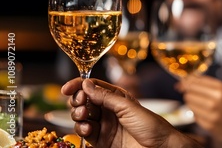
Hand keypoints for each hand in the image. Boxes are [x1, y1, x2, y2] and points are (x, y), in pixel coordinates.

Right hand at [61, 78, 200, 147]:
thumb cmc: (151, 125)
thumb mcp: (128, 107)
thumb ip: (106, 97)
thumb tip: (86, 84)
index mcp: (116, 97)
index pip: (93, 87)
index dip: (79, 85)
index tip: (67, 89)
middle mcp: (108, 110)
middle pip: (84, 101)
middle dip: (77, 101)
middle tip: (80, 104)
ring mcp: (104, 125)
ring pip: (82, 117)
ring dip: (78, 115)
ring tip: (83, 116)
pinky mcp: (101, 140)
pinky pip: (85, 133)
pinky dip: (81, 129)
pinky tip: (86, 129)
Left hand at [179, 76, 221, 146]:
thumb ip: (208, 84)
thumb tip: (186, 80)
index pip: (195, 81)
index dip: (187, 81)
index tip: (183, 82)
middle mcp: (216, 100)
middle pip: (190, 92)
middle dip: (189, 92)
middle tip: (192, 93)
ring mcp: (212, 114)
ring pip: (189, 104)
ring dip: (192, 102)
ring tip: (200, 103)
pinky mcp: (208, 125)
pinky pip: (194, 115)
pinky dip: (197, 113)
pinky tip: (205, 113)